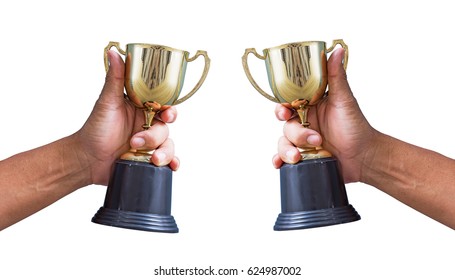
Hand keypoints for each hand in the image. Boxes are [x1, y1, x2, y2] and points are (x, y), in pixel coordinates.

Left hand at [75, 50, 178, 184]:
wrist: (87, 159)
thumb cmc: (95, 129)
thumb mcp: (107, 102)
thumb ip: (114, 78)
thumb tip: (114, 52)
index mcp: (141, 108)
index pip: (163, 105)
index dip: (170, 110)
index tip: (166, 114)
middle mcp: (147, 125)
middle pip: (166, 127)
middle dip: (158, 135)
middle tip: (143, 140)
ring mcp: (149, 143)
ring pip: (168, 144)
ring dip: (162, 152)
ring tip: (147, 157)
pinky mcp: (149, 159)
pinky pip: (168, 160)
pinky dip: (172, 163)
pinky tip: (170, 166)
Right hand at [272, 48, 376, 182]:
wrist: (364, 158)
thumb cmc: (356, 127)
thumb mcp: (345, 100)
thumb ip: (336, 76)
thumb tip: (337, 50)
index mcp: (311, 106)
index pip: (288, 102)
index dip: (282, 107)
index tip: (285, 111)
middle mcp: (304, 122)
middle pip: (285, 124)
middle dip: (292, 132)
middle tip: (307, 137)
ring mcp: (302, 141)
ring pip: (283, 142)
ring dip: (289, 149)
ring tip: (303, 155)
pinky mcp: (303, 157)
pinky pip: (283, 157)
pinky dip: (279, 160)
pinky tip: (281, 164)